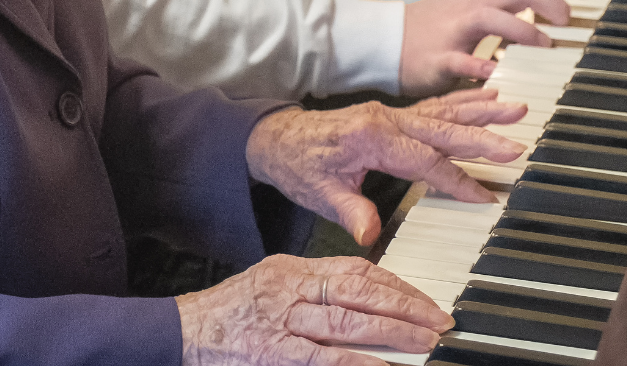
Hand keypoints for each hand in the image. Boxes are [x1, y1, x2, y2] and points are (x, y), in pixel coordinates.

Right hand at [177, 254, 453, 365]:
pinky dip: (357, 362)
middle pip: (357, 292)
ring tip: (426, 343)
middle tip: (440, 320)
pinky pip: (324, 359)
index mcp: (292, 269)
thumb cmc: (232, 311)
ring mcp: (282, 324)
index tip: (425, 300)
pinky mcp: (275, 356)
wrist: (186, 332)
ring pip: (346, 323)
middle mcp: (290, 290)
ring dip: (392, 334)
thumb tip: (366, 296)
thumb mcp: (273, 282)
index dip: (395, 284)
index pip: (354, 270)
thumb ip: (315, 287)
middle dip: (404, 306)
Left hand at [245, 89, 526, 246]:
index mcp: (371, 137)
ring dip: (480, 109)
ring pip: (443, 112)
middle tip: (517, 143)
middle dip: (481, 137)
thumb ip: (349, 211)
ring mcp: (389, 113)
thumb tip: (368, 233)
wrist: (277, 137)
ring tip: (516, 105)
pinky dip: (462, 101)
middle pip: (441, 129)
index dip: (455, 180)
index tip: (485, 196)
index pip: (423, 160)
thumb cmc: (298, 165)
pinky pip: (433, 107)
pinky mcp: (391, 114)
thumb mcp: (318, 194)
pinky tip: (486, 94)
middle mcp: (385, 119)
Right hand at [401, 0, 583, 94]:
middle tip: (568, 21)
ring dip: (525, 30)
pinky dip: (482, 66)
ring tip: (544, 45)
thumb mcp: (473, 3)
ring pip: (494, 17)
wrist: (386, 41)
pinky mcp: (440, 57)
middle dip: (553, 1)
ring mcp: (455, 28)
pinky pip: (462, 59)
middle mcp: (473, 4)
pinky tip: (496, 73)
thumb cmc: (435, 26)